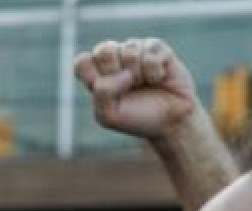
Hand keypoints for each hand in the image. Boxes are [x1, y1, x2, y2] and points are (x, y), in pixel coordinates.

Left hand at [76, 39, 198, 140]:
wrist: (169, 122)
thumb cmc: (135, 118)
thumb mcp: (108, 115)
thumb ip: (102, 92)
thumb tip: (124, 71)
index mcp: (97, 72)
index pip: (82, 61)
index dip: (94, 78)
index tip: (107, 95)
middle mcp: (115, 56)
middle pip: (103, 50)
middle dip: (115, 74)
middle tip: (128, 88)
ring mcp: (136, 49)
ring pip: (129, 51)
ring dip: (138, 76)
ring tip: (144, 84)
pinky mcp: (158, 48)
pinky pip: (150, 53)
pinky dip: (154, 73)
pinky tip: (159, 79)